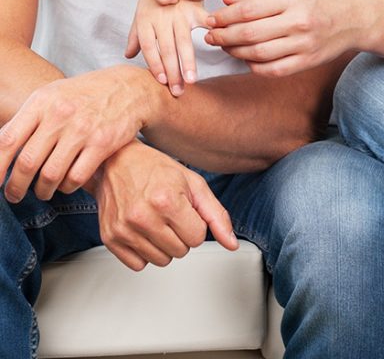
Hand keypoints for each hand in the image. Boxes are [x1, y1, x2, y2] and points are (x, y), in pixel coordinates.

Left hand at [0, 66, 153, 201]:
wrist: (128, 87)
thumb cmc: (84, 94)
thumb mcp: (52, 96)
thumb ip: (27, 120)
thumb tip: (0, 151)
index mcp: (42, 101)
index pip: (7, 140)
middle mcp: (60, 114)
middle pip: (27, 162)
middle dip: (16, 187)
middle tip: (15, 195)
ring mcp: (82, 129)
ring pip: (50, 175)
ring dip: (42, 190)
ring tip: (42, 192)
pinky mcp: (102, 143)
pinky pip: (75, 178)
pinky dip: (67, 187)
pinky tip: (66, 184)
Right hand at [90, 140, 237, 270]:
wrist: (116, 161)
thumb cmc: (154, 169)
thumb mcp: (193, 184)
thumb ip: (216, 214)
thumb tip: (231, 243)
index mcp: (167, 200)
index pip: (197, 237)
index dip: (195, 223)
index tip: (184, 209)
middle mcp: (143, 216)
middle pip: (181, 251)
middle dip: (180, 234)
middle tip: (169, 214)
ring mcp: (124, 229)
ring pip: (161, 261)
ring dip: (163, 244)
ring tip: (156, 220)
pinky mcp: (110, 239)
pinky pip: (138, 265)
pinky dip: (144, 251)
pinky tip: (142, 230)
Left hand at [126, 0, 212, 96]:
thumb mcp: (142, 13)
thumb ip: (136, 35)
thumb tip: (128, 54)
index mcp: (145, 21)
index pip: (148, 48)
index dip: (154, 65)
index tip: (162, 82)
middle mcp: (161, 19)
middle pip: (165, 49)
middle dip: (172, 72)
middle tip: (178, 91)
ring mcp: (178, 13)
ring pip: (183, 41)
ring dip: (188, 62)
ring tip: (192, 79)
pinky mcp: (195, 7)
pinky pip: (204, 21)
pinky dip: (211, 31)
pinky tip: (216, 44)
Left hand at [206, 0, 366, 76]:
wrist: (356, 19)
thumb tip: (226, 2)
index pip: (249, 9)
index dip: (224, 17)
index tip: (210, 19)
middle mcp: (299, 22)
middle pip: (250, 33)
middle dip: (224, 36)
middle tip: (209, 35)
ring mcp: (304, 44)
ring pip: (258, 54)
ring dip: (235, 52)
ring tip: (224, 46)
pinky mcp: (307, 62)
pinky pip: (273, 70)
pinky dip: (254, 66)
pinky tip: (246, 59)